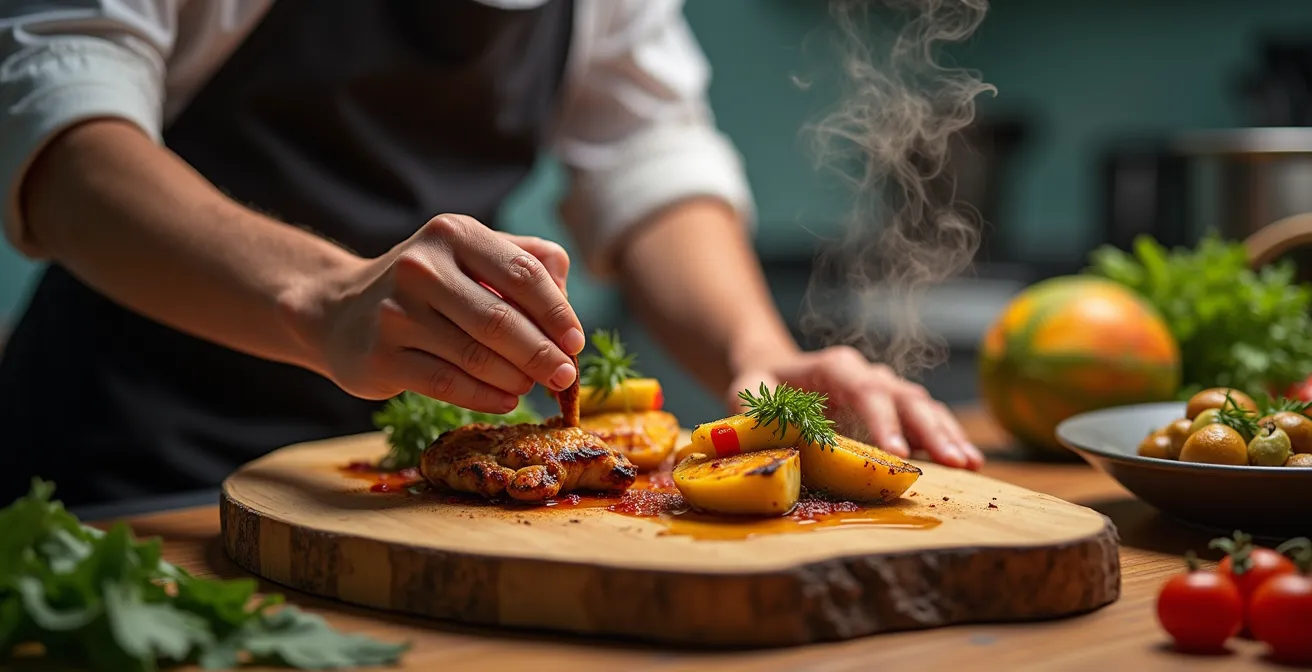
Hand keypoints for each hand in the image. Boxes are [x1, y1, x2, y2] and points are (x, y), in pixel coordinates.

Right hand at [301, 214, 584, 412]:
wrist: (339, 310)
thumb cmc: (428, 286)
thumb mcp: (473, 255)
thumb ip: (528, 263)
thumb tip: (568, 307)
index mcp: (454, 233)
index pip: (523, 273)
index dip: (558, 313)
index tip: (576, 343)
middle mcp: (421, 266)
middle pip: (501, 319)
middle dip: (542, 354)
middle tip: (565, 377)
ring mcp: (396, 312)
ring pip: (476, 356)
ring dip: (516, 378)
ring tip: (534, 387)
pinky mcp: (381, 356)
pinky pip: (448, 384)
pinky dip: (485, 397)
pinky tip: (507, 400)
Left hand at [726, 346, 984, 469]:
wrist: (772, 371)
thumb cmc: (758, 386)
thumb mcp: (745, 395)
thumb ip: (752, 416)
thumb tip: (768, 449)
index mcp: (834, 367)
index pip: (865, 390)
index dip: (883, 421)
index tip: (896, 454)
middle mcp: (866, 374)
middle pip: (904, 397)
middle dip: (931, 430)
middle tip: (953, 462)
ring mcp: (884, 389)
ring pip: (923, 406)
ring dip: (947, 434)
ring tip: (970, 464)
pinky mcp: (892, 409)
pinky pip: (925, 419)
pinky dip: (946, 437)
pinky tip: (968, 461)